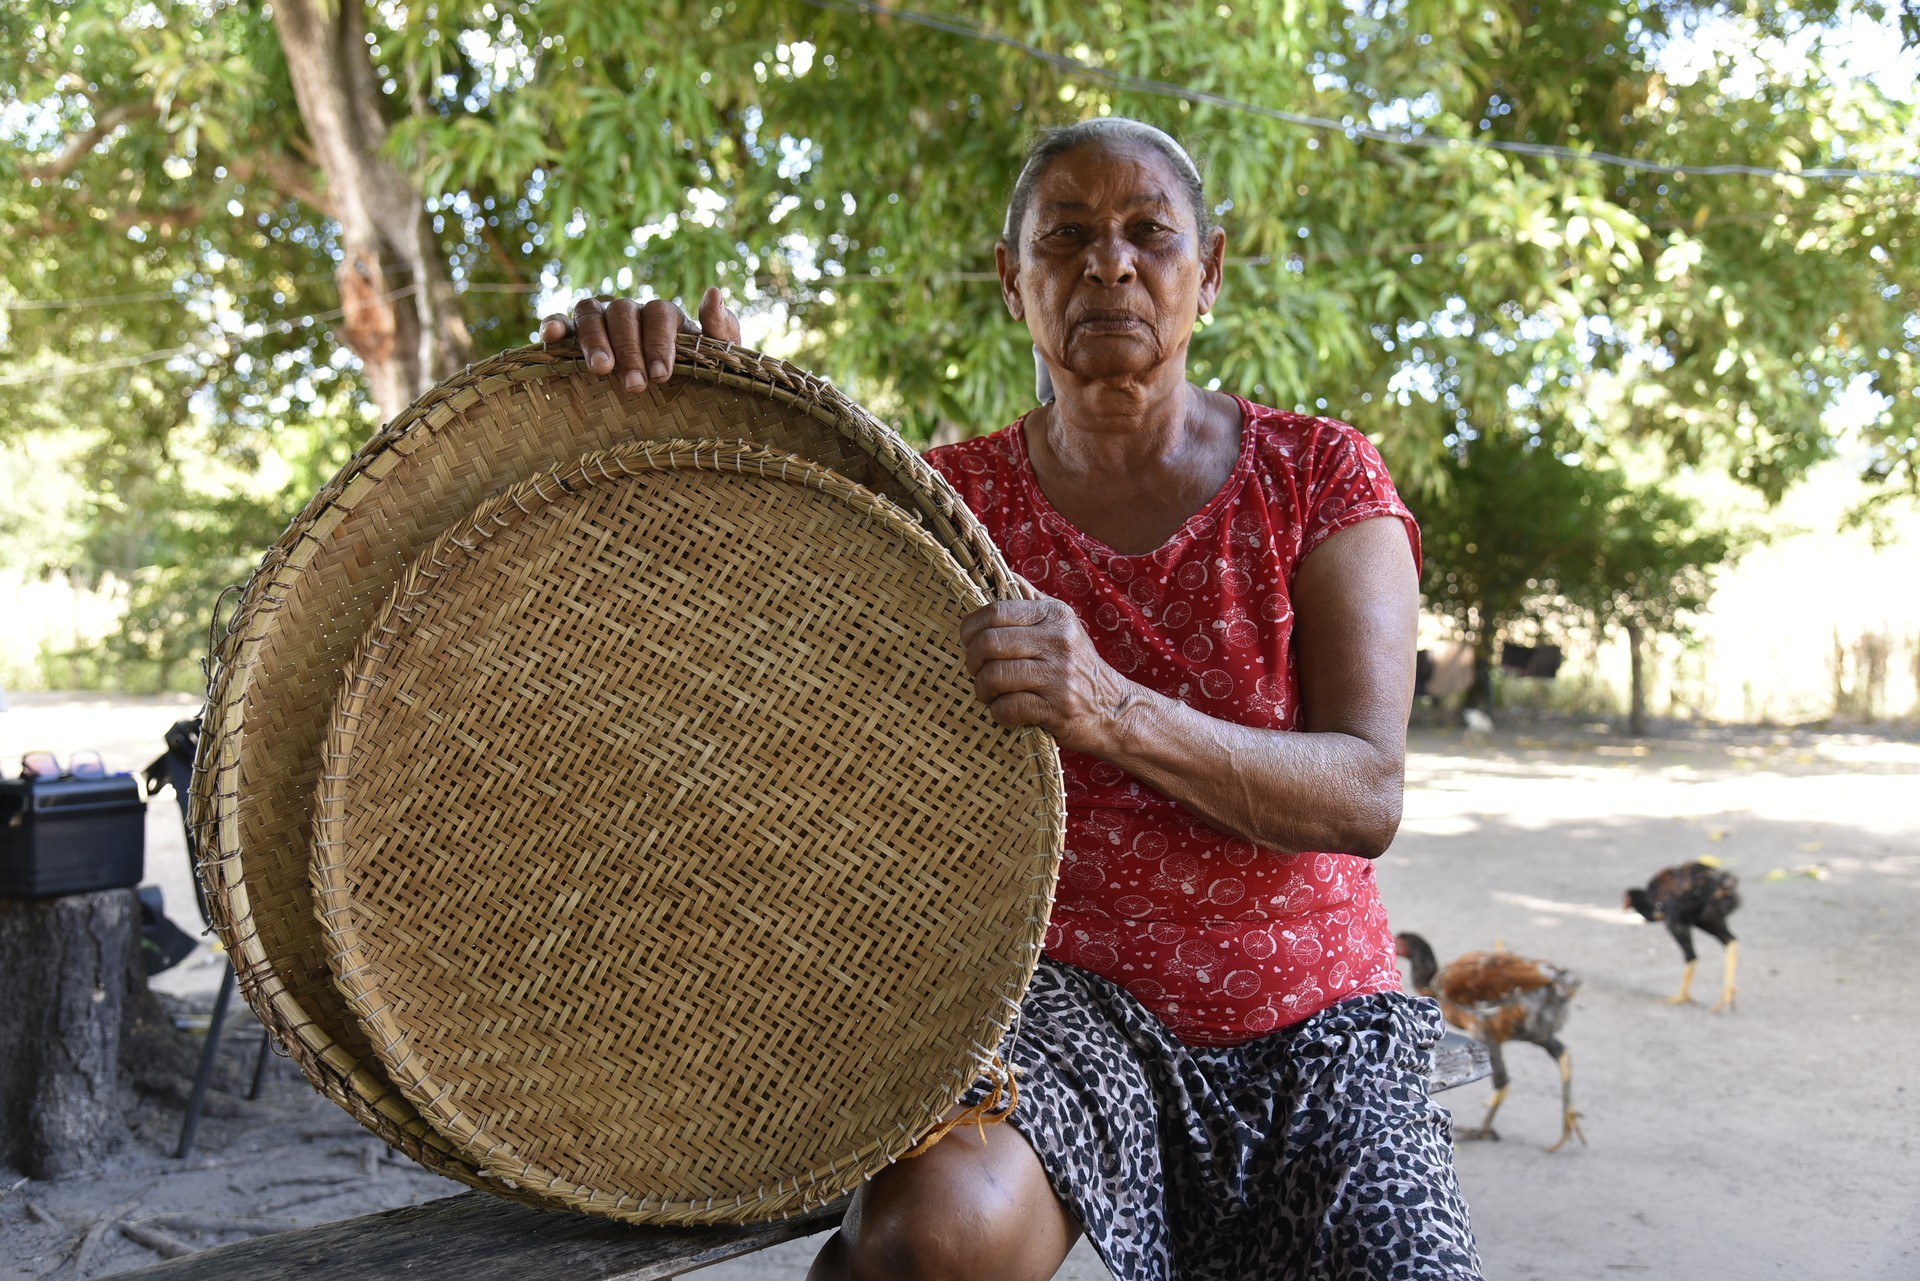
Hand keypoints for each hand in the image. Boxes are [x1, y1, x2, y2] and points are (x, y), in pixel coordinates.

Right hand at [537, 286, 742, 393]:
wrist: (681, 393)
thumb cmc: (699, 374)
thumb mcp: (719, 355)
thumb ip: (722, 328)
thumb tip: (712, 291)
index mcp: (665, 315)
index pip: (659, 314)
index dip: (659, 342)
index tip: (662, 374)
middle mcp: (632, 311)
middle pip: (623, 314)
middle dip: (629, 349)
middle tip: (635, 385)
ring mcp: (602, 320)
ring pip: (591, 314)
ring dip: (593, 340)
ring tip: (600, 370)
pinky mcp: (576, 334)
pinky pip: (562, 322)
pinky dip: (554, 324)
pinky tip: (549, 337)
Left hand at [958, 597, 1140, 752]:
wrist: (1114, 707)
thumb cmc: (1077, 664)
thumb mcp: (1063, 624)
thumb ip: (1032, 600)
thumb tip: (1003, 574)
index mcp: (1055, 615)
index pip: (997, 611)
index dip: (971, 627)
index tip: (968, 640)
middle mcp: (1059, 641)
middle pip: (990, 643)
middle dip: (973, 659)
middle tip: (976, 669)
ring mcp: (1059, 676)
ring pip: (995, 676)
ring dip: (982, 688)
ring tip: (988, 691)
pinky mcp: (1057, 708)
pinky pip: (1009, 707)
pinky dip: (998, 711)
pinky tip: (1004, 709)